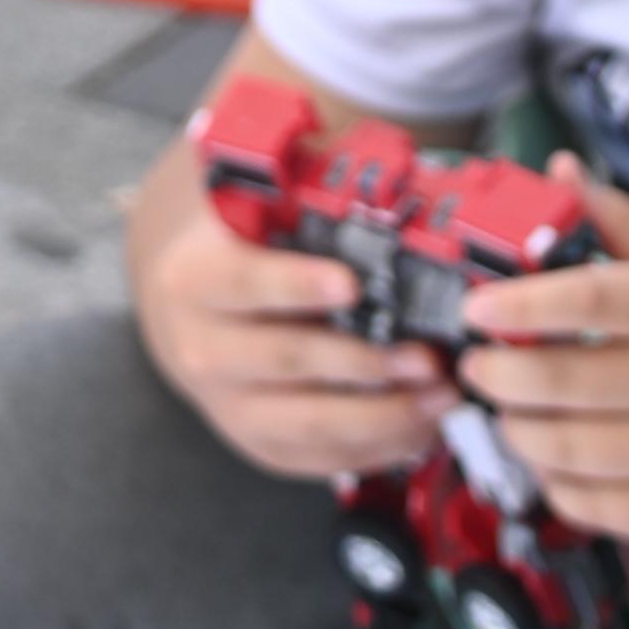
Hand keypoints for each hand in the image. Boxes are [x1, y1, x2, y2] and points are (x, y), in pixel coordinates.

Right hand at [131, 160, 447, 483]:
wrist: (188, 311)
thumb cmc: (240, 250)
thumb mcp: (249, 208)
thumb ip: (298, 190)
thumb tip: (380, 169)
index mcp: (192, 279)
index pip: (243, 283)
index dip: (297, 285)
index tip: (352, 284)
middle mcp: (200, 350)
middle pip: (285, 361)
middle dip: (363, 362)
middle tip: (426, 358)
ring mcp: (228, 407)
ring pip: (308, 423)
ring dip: (383, 415)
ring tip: (440, 398)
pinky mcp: (260, 447)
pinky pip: (322, 459)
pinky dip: (378, 448)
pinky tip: (422, 426)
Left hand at [465, 163, 628, 547]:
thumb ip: (628, 226)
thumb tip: (560, 171)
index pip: (590, 296)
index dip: (519, 303)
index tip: (474, 307)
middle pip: (561, 381)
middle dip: (497, 375)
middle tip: (475, 366)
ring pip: (567, 450)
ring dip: (515, 431)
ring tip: (506, 412)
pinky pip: (595, 506)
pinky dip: (555, 484)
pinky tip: (551, 461)